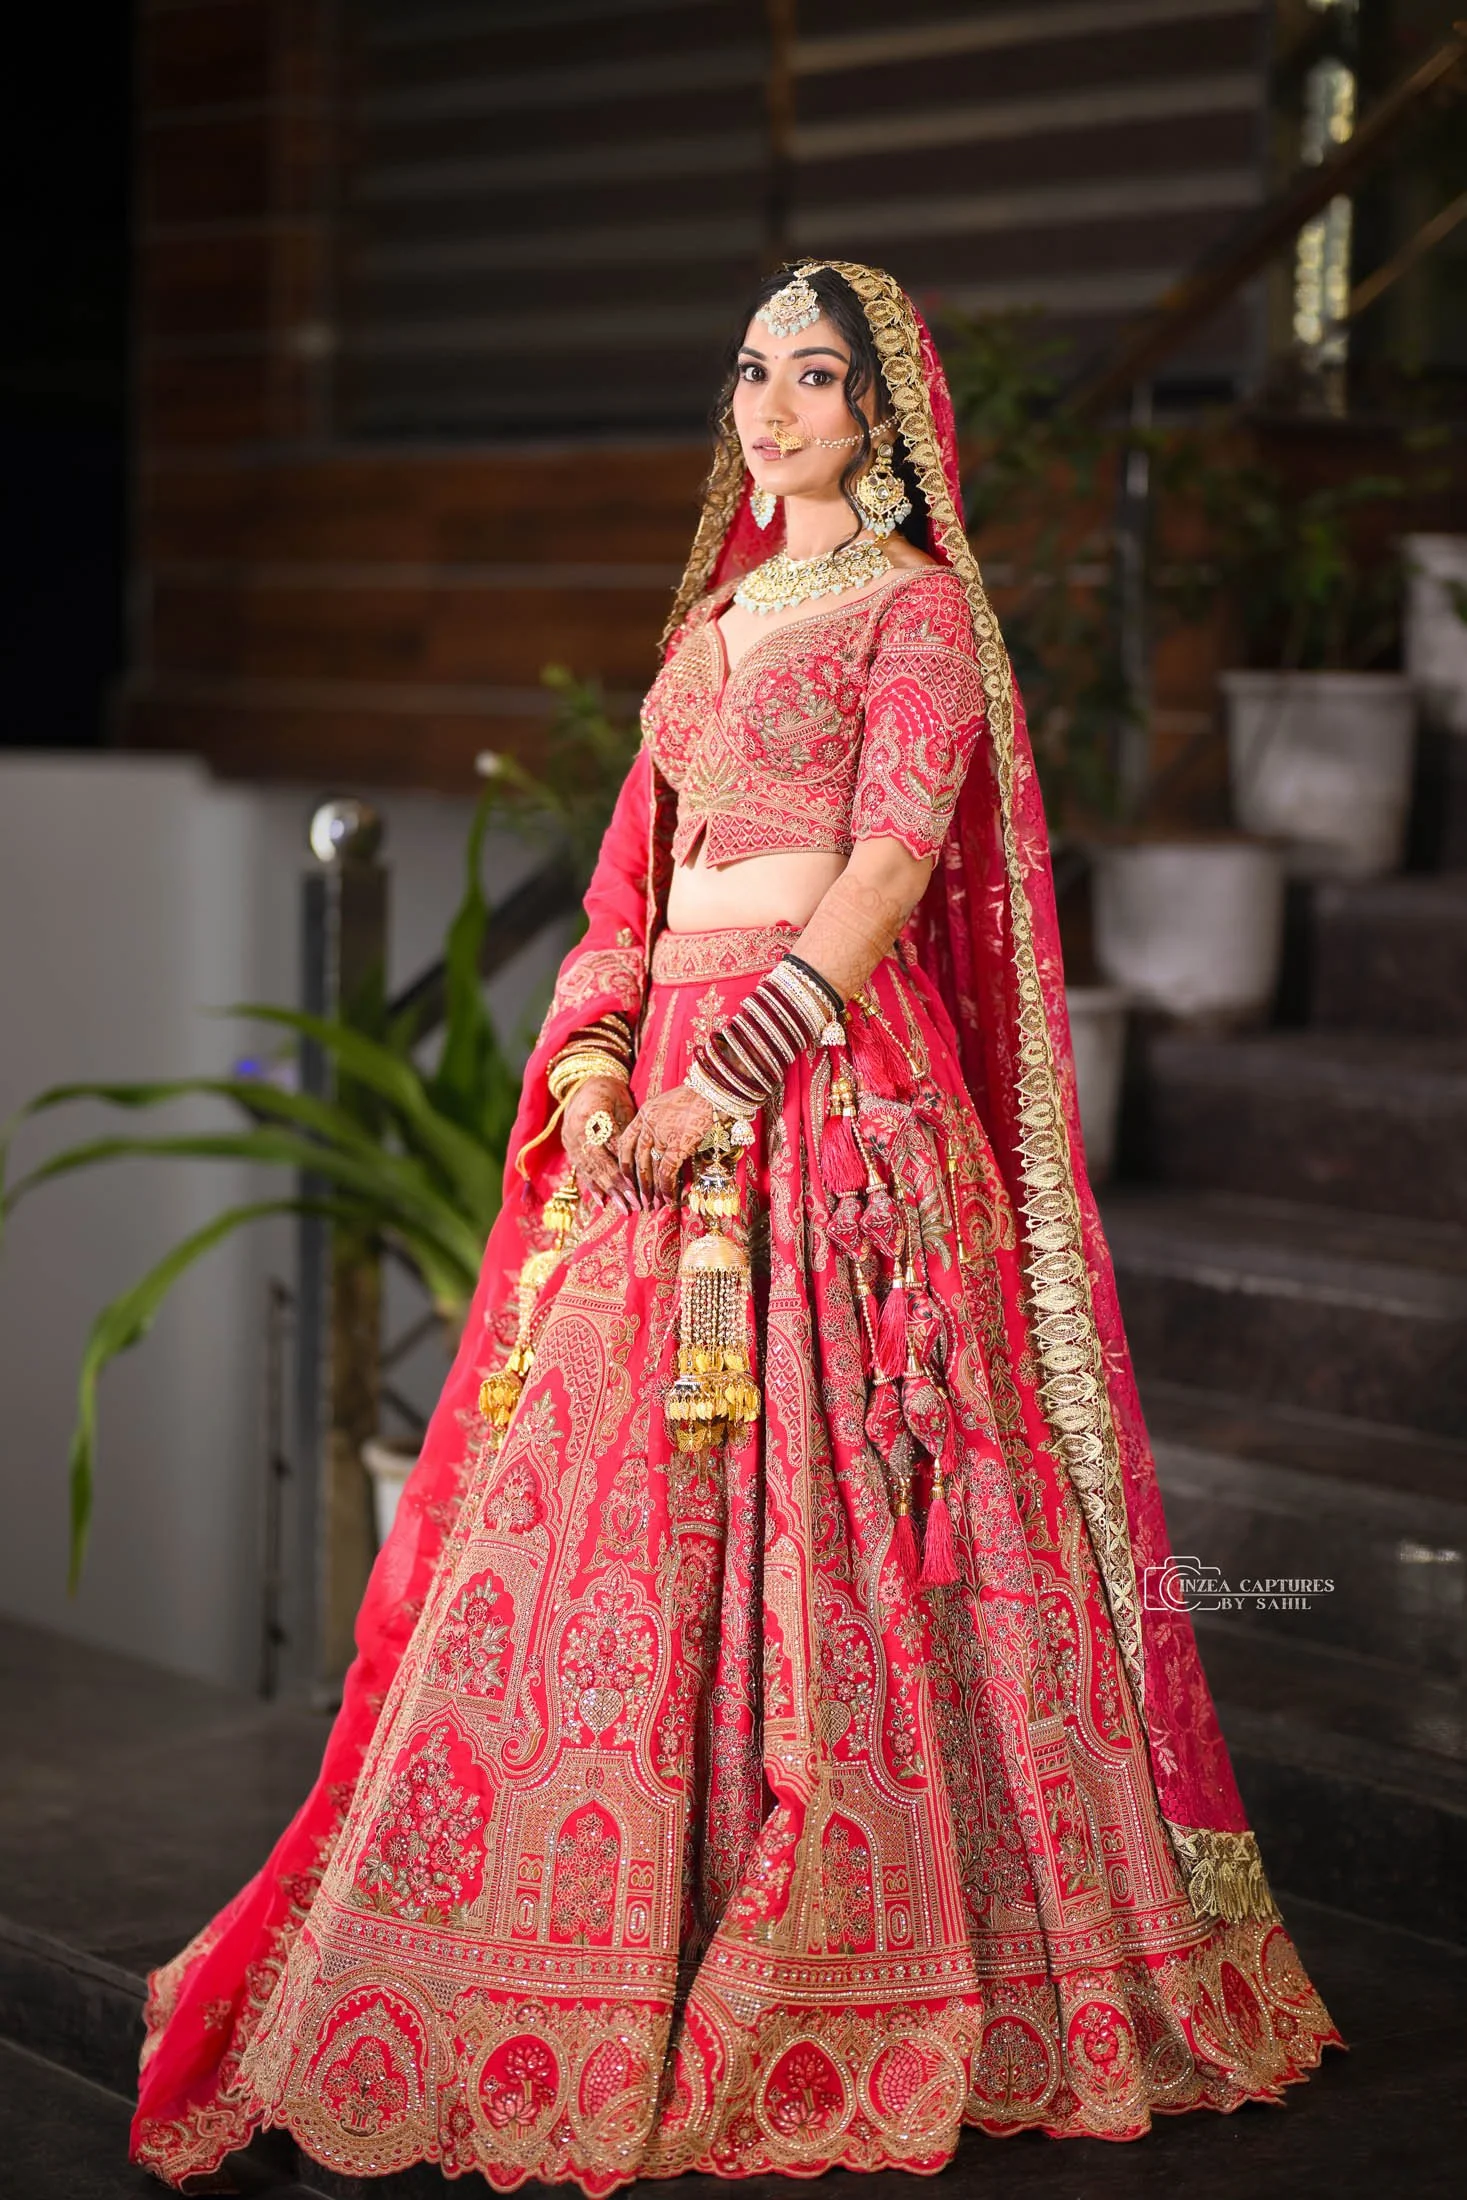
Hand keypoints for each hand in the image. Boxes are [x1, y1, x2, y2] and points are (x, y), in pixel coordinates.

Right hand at [563, 1075, 636, 1207]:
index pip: (609, 1154)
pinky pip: (581, 1169)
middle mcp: (574, 1134)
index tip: (638, 1191)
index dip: (623, 1173)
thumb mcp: (621, 1107)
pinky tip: (602, 1201)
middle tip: (634, 1207)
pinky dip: (592, 1186)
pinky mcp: (570, 1147)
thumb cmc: (610, 1091)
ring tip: (623, 1209)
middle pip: (598, 1166)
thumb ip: (623, 1134)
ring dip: (608, 1192)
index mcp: (588, 1119)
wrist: (586, 1081)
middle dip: (617, 1189)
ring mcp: (570, 1142)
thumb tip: (637, 1163)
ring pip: (590, 1171)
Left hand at [617, 1083, 715, 1203]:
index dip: (624, 1164)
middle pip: (637, 1159)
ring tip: (653, 1205)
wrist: (716, 1090)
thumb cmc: (700, 1098)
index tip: (626, 1180)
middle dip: (638, 1184)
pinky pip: (667, 1171)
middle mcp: (649, 1124)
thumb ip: (661, 1124)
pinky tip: (668, 1198)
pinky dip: (666, 1187)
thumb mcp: (671, 1106)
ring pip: (651, 1168)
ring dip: (652, 1190)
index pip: (625, 1143)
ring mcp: (662, 1133)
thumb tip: (663, 1150)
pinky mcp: (678, 1143)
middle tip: (639, 1200)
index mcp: (645, 1113)